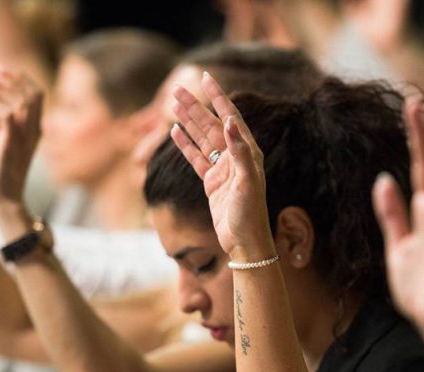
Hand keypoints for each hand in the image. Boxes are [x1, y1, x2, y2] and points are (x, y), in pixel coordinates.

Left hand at [0, 69, 42, 203]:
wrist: (2, 197)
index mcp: (32, 129)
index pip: (36, 95)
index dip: (20, 79)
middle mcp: (34, 130)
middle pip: (35, 92)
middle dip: (15, 77)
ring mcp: (26, 137)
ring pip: (26, 99)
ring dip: (6, 87)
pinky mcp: (13, 143)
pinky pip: (6, 114)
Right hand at [170, 72, 273, 259]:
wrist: (244, 242)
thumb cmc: (250, 213)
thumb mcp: (247, 181)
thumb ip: (240, 151)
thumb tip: (230, 122)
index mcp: (248, 152)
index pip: (230, 116)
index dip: (218, 96)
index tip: (206, 77)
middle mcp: (235, 157)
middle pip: (211, 124)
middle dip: (195, 106)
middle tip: (177, 89)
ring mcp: (222, 170)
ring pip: (201, 139)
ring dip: (188, 121)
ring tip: (173, 105)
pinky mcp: (212, 183)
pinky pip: (196, 158)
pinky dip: (185, 145)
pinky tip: (175, 132)